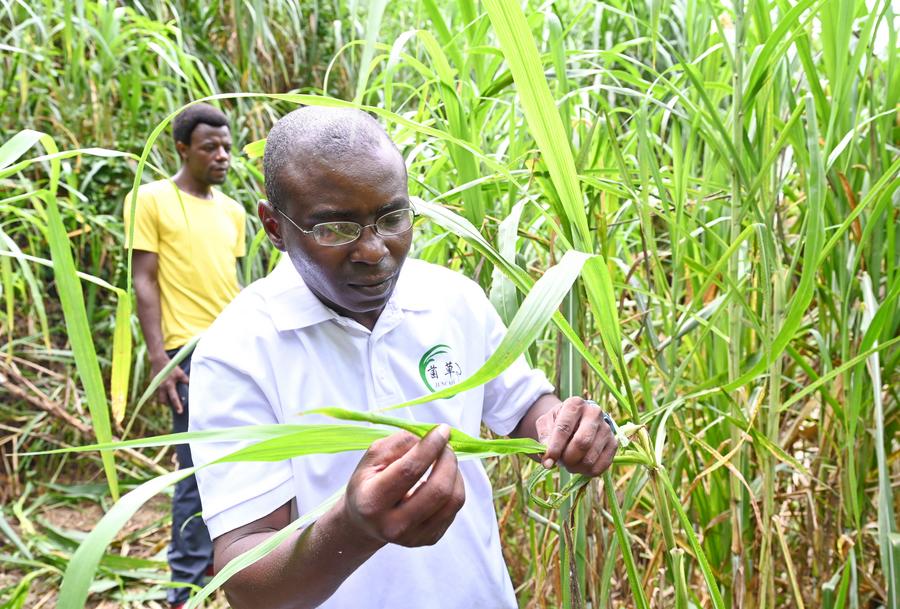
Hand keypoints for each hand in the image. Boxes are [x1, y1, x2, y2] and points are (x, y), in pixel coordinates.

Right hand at [150, 354, 188, 413]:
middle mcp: (161, 388)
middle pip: (163, 401)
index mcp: (169, 385)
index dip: (177, 406)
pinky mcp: (152, 384)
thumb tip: (192, 386)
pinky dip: (160, 392)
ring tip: (168, 397)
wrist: (158, 361)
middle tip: (172, 404)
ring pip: (158, 397)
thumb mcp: (180, 373)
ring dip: (163, 399)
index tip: (180, 412)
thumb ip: (186, 380)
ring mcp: (155, 386)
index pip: (174, 398)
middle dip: (167, 404)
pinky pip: (156, 391)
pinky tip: (164, 389)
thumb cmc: (171, 367)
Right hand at [342, 424, 465, 547]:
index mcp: (372, 502)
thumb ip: (400, 442)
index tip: (443, 430)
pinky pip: (455, 508)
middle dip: (448, 459)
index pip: (409, 470)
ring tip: (445, 459)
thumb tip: (433, 436)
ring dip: (455, 472)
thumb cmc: (368, 484)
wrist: (363, 523)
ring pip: (453, 500)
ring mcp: (414, 537)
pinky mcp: (429, 539)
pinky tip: (442, 477)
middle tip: (446, 444)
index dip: (431, 447)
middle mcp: (393, 525)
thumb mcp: (372, 458)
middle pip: (438, 490)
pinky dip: (455, 485)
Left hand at [535, 397, 617, 476]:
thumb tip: (547, 458)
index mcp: (575, 404)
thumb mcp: (546, 423)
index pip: (564, 428)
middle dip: (567, 459)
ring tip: (569, 463)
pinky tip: (580, 467)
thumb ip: (544, 438)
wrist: (578, 421)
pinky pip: (601, 466)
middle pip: (582, 443)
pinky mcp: (613, 443)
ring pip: (590, 458)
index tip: (548, 461)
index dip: (554, 448)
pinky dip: (587, 472)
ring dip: (576, 467)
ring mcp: (606, 428)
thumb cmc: (559, 422)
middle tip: (560, 463)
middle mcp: (594, 413)